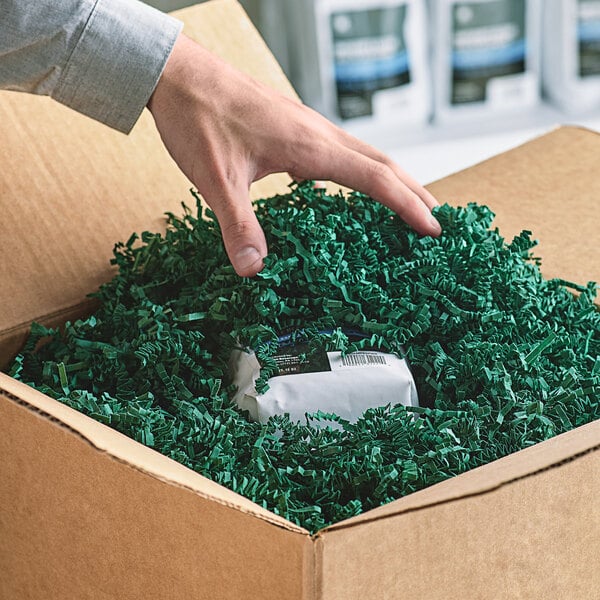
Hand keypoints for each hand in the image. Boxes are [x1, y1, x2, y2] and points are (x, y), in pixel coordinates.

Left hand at [147, 34, 440, 276]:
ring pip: (366, 155)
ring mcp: (309, 127)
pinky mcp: (295, 127)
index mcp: (310, 146)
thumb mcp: (215, 179)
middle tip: (437, 222)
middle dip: (414, 193)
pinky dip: (363, 173)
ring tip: (409, 206)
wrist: (178, 73)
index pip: (375, 179)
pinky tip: (353, 188)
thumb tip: (254, 271)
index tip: (435, 229)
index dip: (408, 206)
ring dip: (393, 181)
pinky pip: (343, 152)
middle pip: (383, 164)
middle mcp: (319, 133)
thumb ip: (237, 225)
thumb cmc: (197, 117)